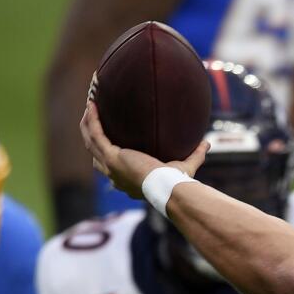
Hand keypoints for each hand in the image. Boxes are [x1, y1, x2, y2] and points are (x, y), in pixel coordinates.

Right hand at [79, 101, 208, 197]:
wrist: (169, 188)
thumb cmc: (176, 183)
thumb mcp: (185, 166)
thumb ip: (194, 155)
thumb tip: (206, 143)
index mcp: (127, 179)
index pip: (110, 167)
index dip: (105, 152)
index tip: (108, 137)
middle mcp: (115, 174)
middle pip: (94, 153)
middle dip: (91, 134)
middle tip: (93, 116)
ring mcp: (110, 167)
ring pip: (90, 142)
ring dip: (87, 124)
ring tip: (90, 106)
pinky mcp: (111, 157)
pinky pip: (96, 135)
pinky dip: (93, 120)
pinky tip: (93, 105)